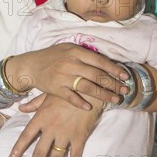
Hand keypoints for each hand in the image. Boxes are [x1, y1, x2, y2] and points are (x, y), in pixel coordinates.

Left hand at [8, 93, 102, 156]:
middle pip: (39, 153)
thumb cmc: (66, 89)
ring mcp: (66, 134)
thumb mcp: (48, 94)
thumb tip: (20, 108)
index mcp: (41, 117)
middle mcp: (51, 128)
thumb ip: (34, 103)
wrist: (88, 87)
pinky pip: (76, 154)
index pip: (26, 135)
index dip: (18, 148)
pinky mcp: (79, 136)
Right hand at [15, 44, 129, 109]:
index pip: (100, 61)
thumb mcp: (68, 48)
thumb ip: (84, 54)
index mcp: (76, 51)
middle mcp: (71, 63)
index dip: (114, 69)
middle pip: (97, 75)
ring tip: (115, 100)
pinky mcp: (56, 88)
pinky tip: (90, 107)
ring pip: (88, 87)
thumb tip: (104, 60)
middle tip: (125, 91)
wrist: (31, 65)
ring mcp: (63, 76)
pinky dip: (81, 102)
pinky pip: (71, 97)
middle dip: (113, 84)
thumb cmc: (53, 56)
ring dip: (104, 94)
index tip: (125, 77)